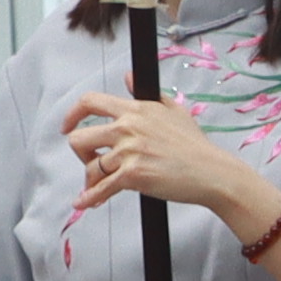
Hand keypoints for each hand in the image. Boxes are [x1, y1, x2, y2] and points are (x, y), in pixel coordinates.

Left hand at [64, 92, 280, 252]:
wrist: (212, 172)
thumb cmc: (196, 146)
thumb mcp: (174, 110)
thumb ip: (146, 94)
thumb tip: (129, 77)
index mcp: (135, 110)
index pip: (90, 101)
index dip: (72, 114)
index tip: (67, 126)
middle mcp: (128, 128)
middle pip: (80, 138)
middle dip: (81, 154)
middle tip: (92, 162)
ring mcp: (129, 152)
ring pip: (90, 166)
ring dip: (91, 180)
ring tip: (100, 186)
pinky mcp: (133, 175)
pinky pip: (102, 188)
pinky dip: (91, 198)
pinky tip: (85, 203)